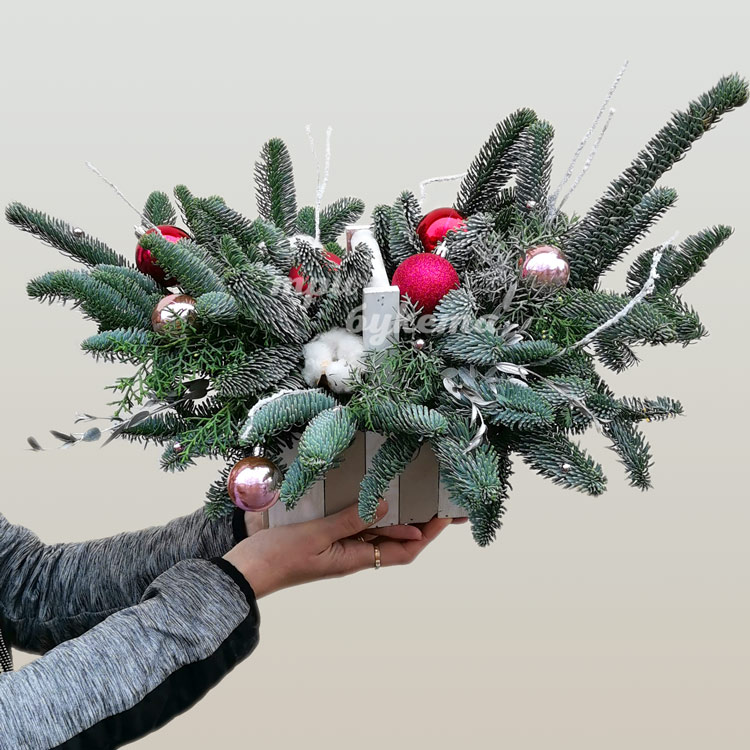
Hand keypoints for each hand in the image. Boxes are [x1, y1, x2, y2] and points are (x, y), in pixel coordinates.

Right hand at [226, 499, 457, 597]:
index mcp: (354, 559)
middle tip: (432, 498)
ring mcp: (338, 547)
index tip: (443, 516)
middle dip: (416, 521)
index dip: (425, 535)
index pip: (403, 551)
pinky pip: (353, 524)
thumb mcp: (316, 535)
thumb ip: (350, 519)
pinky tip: (367, 494)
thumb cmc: (277, 557)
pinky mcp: (324, 537)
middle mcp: (351, 555)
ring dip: (392, 514)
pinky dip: (365, 510)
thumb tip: (384, 506)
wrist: (245, 571)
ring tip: (408, 491)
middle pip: (394, 540)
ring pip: (375, 531)